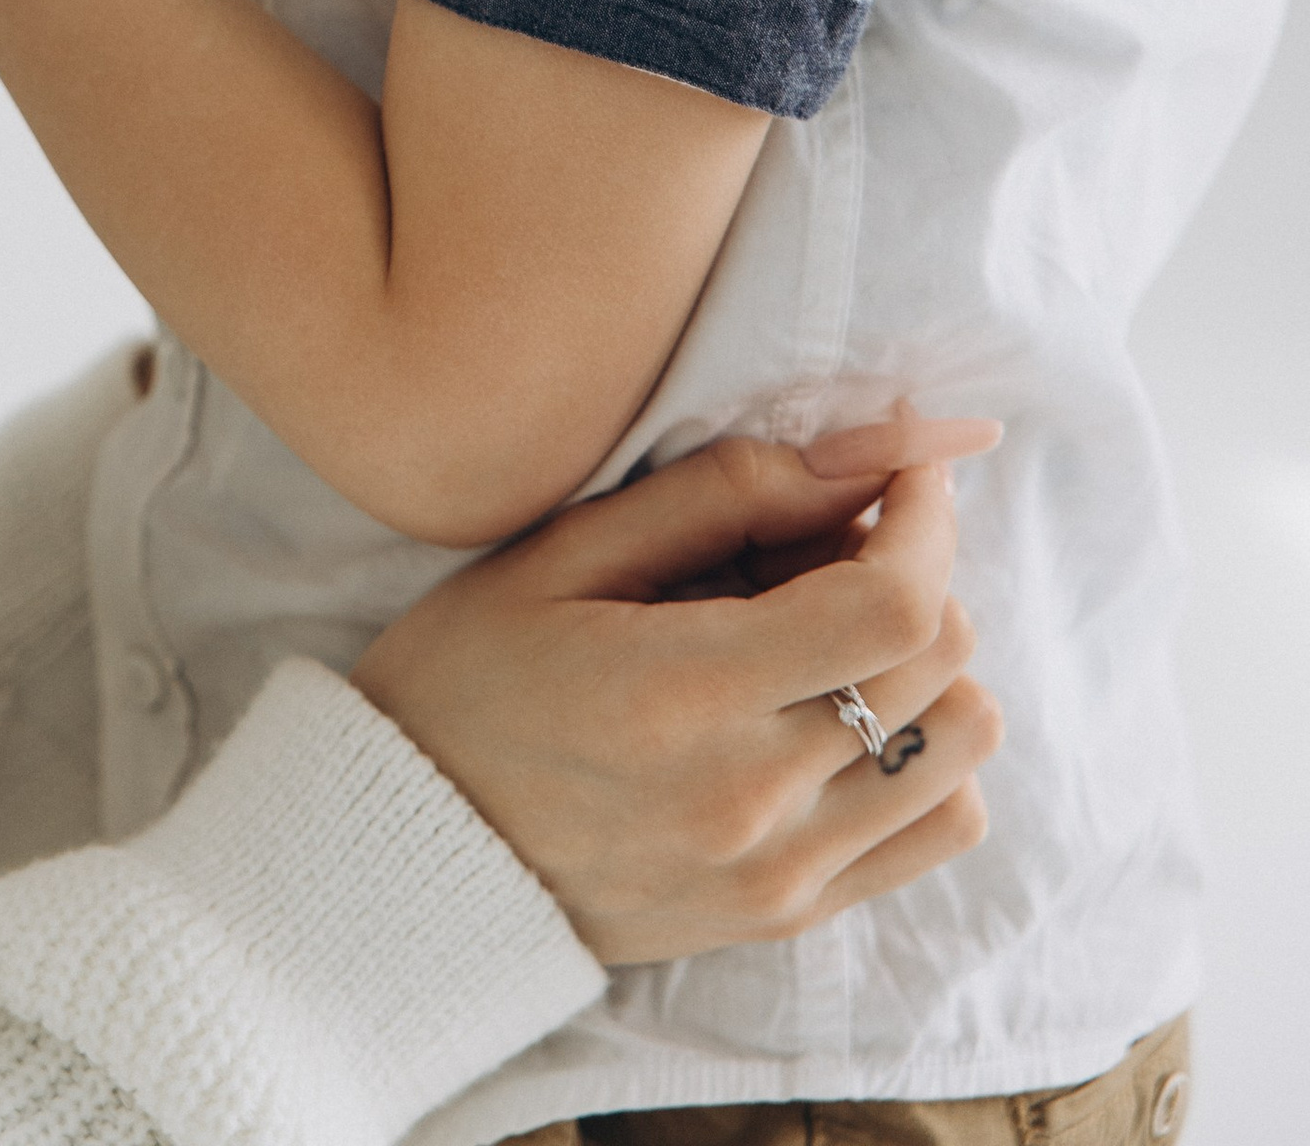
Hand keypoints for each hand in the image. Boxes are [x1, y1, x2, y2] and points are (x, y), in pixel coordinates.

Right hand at [351, 436, 997, 963]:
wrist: (412, 854)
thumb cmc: (468, 678)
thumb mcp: (561, 553)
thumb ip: (717, 495)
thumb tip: (855, 456)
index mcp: (688, 695)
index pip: (892, 605)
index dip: (926, 517)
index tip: (904, 470)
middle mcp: (753, 801)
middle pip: (937, 664)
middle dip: (917, 567)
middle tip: (834, 532)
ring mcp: (781, 873)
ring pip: (960, 749)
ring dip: (929, 663)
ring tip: (840, 625)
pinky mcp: (788, 915)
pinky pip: (934, 828)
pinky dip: (925, 750)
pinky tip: (846, 707)